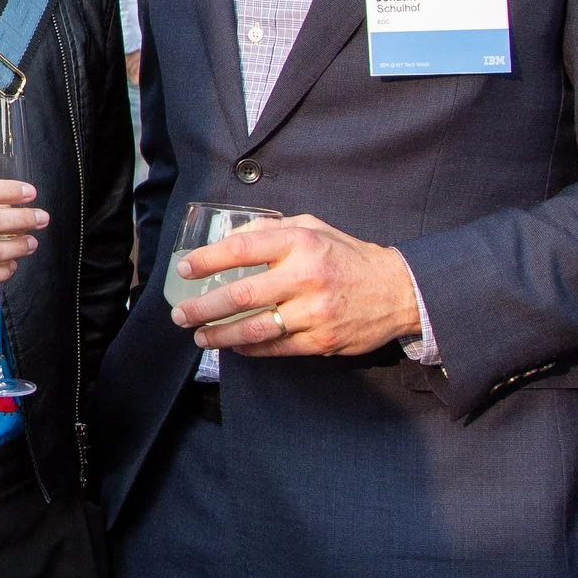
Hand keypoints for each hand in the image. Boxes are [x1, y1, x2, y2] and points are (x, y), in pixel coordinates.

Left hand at [168, 215, 420, 357]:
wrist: (397, 290)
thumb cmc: (346, 256)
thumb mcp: (314, 228)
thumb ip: (272, 229)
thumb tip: (230, 237)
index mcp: (301, 243)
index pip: (242, 249)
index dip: (207, 260)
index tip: (185, 269)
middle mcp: (306, 276)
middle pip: (241, 295)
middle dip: (203, 308)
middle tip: (180, 314)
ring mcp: (315, 312)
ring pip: (255, 328)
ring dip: (220, 336)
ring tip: (199, 336)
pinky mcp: (322, 341)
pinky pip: (276, 348)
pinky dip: (249, 349)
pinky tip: (234, 347)